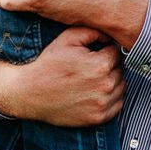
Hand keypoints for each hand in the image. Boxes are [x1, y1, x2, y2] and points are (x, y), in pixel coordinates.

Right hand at [0, 26, 124, 126]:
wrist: (29, 93)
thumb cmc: (48, 65)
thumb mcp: (67, 39)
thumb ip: (92, 32)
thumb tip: (110, 35)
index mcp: (100, 65)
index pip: (117, 52)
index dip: (106, 50)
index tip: (95, 53)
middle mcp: (105, 85)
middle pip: (120, 70)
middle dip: (109, 65)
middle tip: (91, 66)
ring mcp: (102, 104)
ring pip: (121, 87)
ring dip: (112, 81)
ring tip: (92, 79)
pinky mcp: (98, 118)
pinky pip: (117, 105)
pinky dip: (111, 98)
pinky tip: (95, 92)